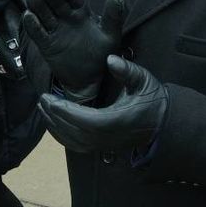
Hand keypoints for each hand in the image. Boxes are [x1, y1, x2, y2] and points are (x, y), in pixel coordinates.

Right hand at [23, 0, 124, 102]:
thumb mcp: (111, 35)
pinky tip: (29, 16)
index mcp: (81, 12)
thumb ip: (114, 16)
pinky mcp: (45, 44)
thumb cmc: (102, 55)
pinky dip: (31, 24)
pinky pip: (36, 32)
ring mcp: (54, 30)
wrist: (89, 79)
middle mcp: (65, 17)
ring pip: (41, 11)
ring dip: (37, 3)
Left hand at [39, 55, 168, 153]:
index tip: (50, 98)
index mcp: (115, 121)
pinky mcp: (102, 147)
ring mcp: (104, 145)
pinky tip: (54, 125)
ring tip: (44, 110)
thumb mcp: (143, 81)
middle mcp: (107, 137)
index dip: (64, 110)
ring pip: (73, 141)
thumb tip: (110, 59)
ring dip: (55, 127)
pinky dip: (63, 137)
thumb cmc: (153, 100)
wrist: (163, 123)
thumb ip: (127, 71)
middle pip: (73, 131)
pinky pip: (77, 146)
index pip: (84, 119)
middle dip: (55, 116)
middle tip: (42, 100)